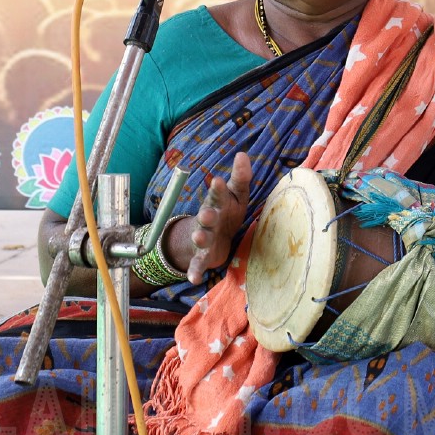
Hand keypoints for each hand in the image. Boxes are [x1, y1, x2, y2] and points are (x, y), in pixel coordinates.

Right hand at [176, 152, 251, 284]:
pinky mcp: (203, 257)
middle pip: (206, 216)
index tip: (218, 181)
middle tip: (207, 213)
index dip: (219, 189)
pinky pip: (197, 265)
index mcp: (218, 203)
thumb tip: (242, 154)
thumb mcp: (237, 195)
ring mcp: (204, 238)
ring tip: (198, 237)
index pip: (218, 194)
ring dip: (199, 237)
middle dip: (206, 215)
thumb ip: (240, 177)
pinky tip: (193, 279)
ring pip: (200, 237)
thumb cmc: (228, 211)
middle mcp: (209, 220)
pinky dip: (194, 272)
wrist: (215, 237)